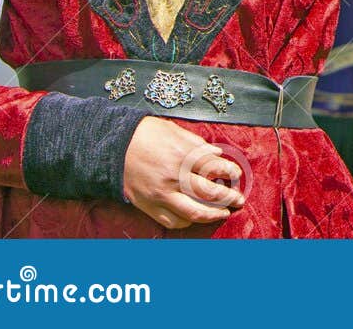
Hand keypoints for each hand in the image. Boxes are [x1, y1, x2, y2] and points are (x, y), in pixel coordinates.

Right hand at [122, 116, 245, 229]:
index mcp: (183, 155)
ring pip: (194, 212)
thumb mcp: (176, 131)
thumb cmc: (146, 135)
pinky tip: (196, 217)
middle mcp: (175, 177)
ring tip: (224, 213)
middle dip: (229, 198)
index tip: (236, 175)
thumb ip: (198, 145)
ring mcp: (162, 194)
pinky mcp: (149, 206)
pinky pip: (173, 221)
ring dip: (214, 215)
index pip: (215, 169)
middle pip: (210, 193)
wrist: (114, 147)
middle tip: (238, 200)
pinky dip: (187, 221)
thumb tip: (216, 156)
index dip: (230, 173)